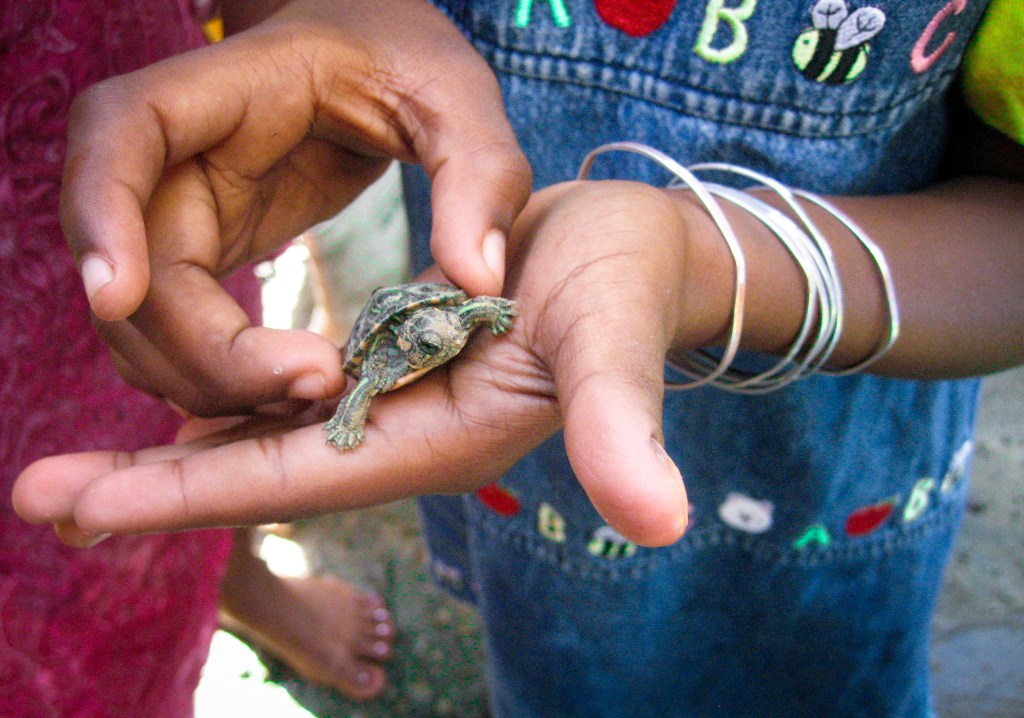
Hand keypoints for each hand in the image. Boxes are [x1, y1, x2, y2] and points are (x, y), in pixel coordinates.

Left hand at [17, 181, 734, 547]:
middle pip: (256, 470)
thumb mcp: (614, 343)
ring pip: (267, 436)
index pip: (288, 478)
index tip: (74, 505)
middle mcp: (400, 431)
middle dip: (148, 488)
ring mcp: (393, 398)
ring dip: (175, 454)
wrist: (634, 254)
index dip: (182, 493)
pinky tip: (182, 408)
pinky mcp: (393, 360)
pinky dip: (230, 408)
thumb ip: (621, 425)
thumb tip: (660, 520)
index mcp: (432, 436)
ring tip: (79, 467)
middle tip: (36, 495)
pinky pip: (295, 397)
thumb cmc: (625, 287)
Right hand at [65, 0, 530, 413]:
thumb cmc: (405, 62)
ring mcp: (184, 209)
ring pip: (143, 319)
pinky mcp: (204, 255)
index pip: (121, 133)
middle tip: (317, 387)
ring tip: (316, 400)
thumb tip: (481, 282)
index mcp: (230, 89)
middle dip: (204, 351)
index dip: (101, 213)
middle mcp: (183, 154)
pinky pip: (179, 334)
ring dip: (209, 381)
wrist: (373, 60)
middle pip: (136, 265)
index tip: (115, 295)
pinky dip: (221, 379)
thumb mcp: (457, 98)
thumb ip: (482, 175)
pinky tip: (294, 396)